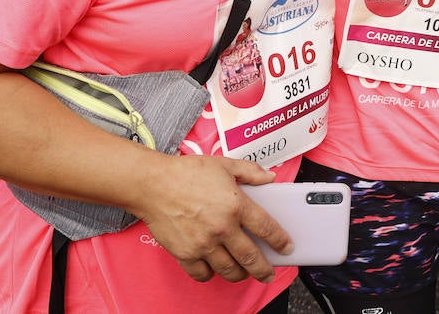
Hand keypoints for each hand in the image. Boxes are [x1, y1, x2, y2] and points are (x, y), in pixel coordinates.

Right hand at [133, 156, 289, 284]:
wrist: (152, 184)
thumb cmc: (186, 173)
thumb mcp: (224, 164)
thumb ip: (250, 171)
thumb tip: (270, 177)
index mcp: (236, 205)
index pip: (266, 228)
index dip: (280, 241)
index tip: (286, 248)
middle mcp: (222, 228)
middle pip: (250, 257)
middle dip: (263, 270)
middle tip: (268, 274)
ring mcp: (203, 243)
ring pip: (229, 269)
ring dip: (240, 274)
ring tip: (244, 273)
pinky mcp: (185, 253)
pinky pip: (202, 274)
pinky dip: (210, 274)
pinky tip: (214, 268)